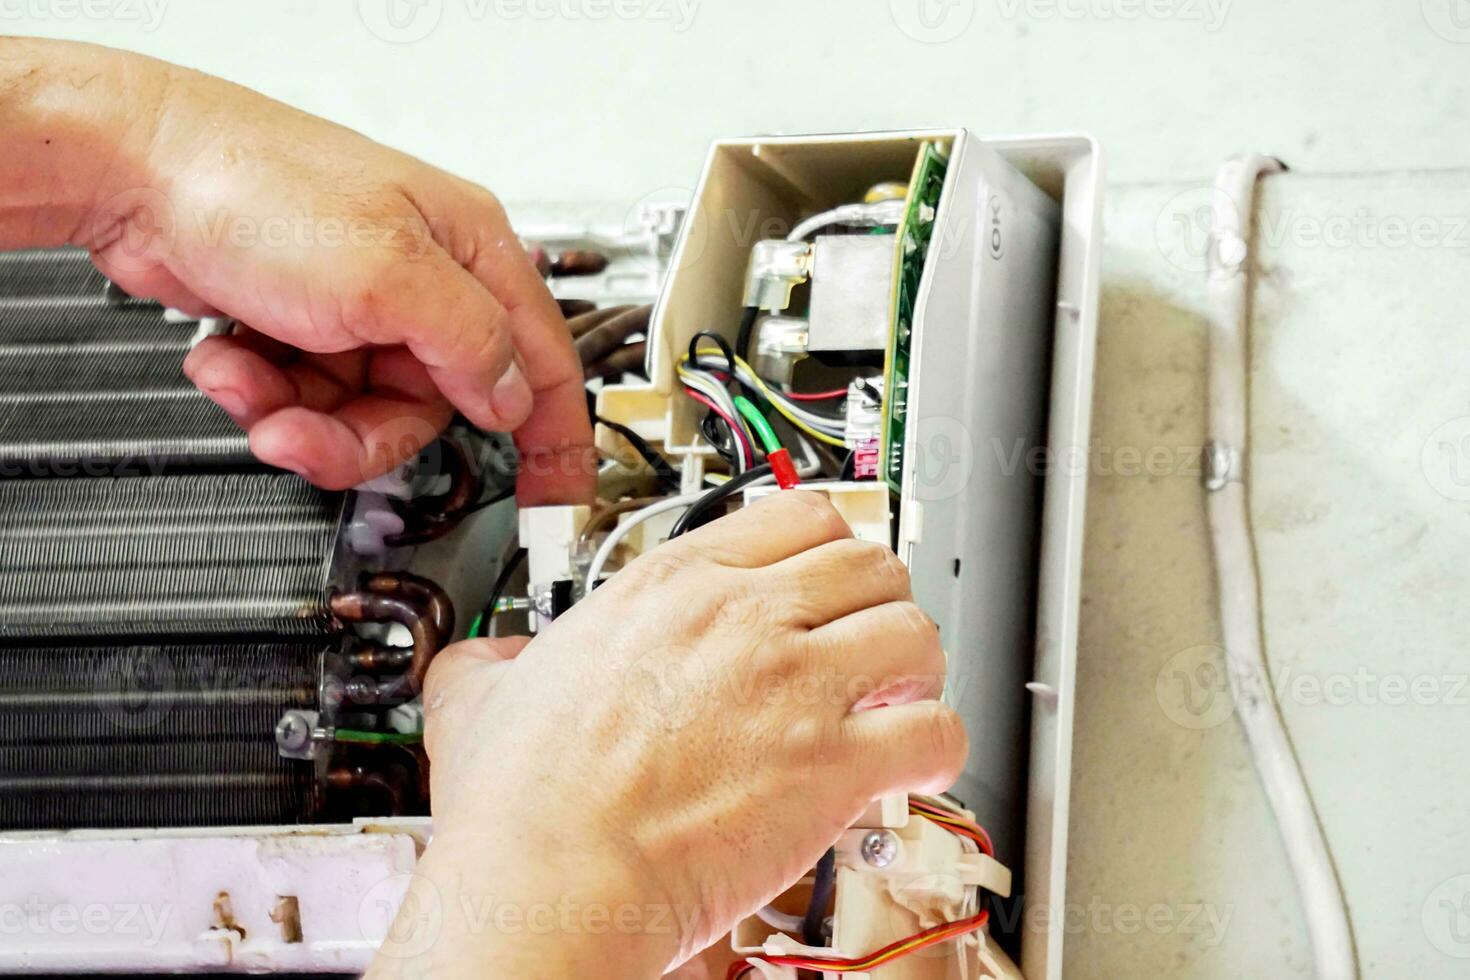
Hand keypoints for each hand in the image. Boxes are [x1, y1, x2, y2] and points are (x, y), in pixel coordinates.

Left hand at [1, 39, 590, 501]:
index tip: (555, 502)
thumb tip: (510, 397)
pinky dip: (263, 392)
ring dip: (300, 416)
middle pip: (432, 409)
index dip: (555, 440)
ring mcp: (362, 305)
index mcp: (471, 253)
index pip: (541, 362)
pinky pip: (309, 398)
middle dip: (364, 435)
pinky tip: (231, 359)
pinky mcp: (306, 323)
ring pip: (363, 414)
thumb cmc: (254, 185)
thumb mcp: (388, 275)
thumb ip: (468, 342)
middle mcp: (426, 282)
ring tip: (252, 387)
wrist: (129, 170)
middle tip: (310, 435)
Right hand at [378, 492, 966, 976]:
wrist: (552, 879)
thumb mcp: (481, 692)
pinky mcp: (833, 763)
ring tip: (899, 694)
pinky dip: (940, 744)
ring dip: (917, 663)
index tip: (824, 573)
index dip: (822, 544)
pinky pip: (934, 729)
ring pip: (913, 629)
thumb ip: (493, 659)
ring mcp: (795, 684)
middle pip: (867, 562)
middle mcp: (743, 618)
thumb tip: (486, 661)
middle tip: (865, 636)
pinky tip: (917, 762)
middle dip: (876, 599)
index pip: (795, 514)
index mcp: (671, 586)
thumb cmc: (521, 803)